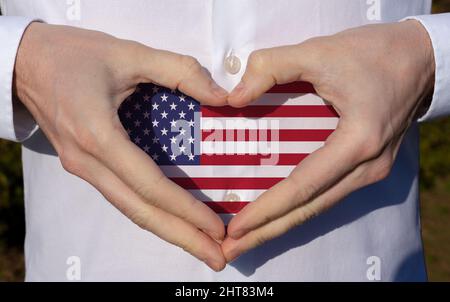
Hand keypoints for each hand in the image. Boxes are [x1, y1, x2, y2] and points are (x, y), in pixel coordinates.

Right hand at [14, 23, 228, 270]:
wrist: (23, 60)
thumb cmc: (75, 54)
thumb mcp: (130, 53)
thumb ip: (179, 72)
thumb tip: (223, 98)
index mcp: (98, 135)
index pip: (149, 185)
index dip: (185, 209)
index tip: (217, 227)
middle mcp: (88, 162)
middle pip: (140, 211)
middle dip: (182, 238)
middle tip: (218, 258)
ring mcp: (83, 169)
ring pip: (129, 209)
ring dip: (168, 231)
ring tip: (202, 246)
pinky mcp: (85, 167)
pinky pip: (121, 197)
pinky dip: (151, 213)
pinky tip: (173, 220)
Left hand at [222, 20, 434, 260]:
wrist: (421, 56)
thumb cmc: (374, 52)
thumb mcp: (318, 51)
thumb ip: (271, 67)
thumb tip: (233, 99)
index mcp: (358, 142)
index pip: (303, 187)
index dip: (266, 209)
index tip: (235, 226)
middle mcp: (367, 167)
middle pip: (310, 209)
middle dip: (268, 232)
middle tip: (231, 250)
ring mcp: (371, 171)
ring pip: (319, 206)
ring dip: (282, 224)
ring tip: (248, 238)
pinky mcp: (367, 166)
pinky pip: (328, 193)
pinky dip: (299, 206)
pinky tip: (277, 213)